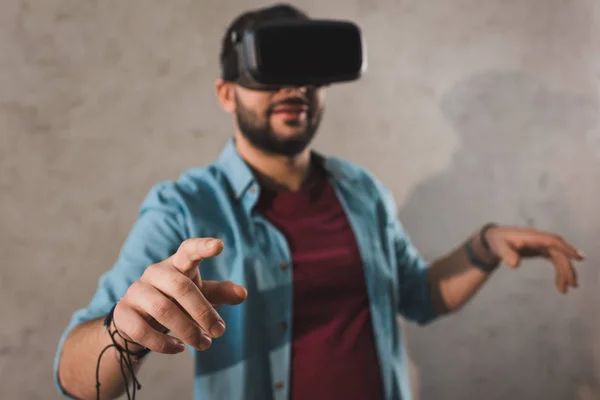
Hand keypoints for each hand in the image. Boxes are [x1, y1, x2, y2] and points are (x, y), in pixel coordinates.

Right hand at [113, 238, 247, 353]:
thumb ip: (221, 292)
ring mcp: (136, 291)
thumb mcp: (201, 295)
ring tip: (204, 344)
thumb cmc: (178, 301)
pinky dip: (163, 343)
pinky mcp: (123, 312)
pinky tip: (179, 349)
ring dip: (187, 330)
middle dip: (203, 311)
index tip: (220, 246)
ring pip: (163, 309)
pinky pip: (143, 330)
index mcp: (177, 264)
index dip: (203, 246)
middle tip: (219, 331)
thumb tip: (242, 294)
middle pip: (181, 286)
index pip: (188, 250)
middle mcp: (155, 272)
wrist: (139, 320)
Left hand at [483, 225, 584, 293]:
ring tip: (565, 290)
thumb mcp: (498, 247)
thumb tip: (515, 264)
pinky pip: (554, 259)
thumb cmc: (496, 241)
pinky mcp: (540, 250)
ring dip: (564, 272)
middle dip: (567, 268)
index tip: (577, 258)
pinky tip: (561, 282)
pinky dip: (559, 270)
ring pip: (558, 257)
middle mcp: (540, 240)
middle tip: (572, 285)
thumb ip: (506, 254)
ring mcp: (541, 244)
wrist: (494, 238)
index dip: (565, 248)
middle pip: (559, 252)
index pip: (552, 241)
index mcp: (532, 237)